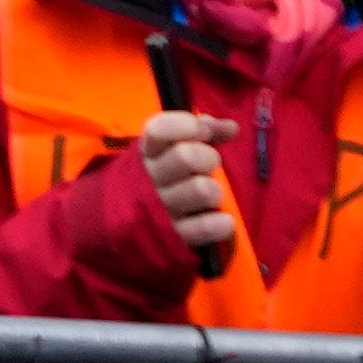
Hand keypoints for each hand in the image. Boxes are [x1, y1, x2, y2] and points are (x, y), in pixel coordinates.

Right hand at [126, 102, 244, 272]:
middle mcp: (151, 178)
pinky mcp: (175, 236)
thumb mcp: (175, 149)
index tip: (204, 132)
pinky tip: (222, 221)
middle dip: (208, 157)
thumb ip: (204, 132)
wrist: (130, 222)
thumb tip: (232, 127)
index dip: (188, 126)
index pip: (159, 130)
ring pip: (201, 190)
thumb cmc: (164, 176)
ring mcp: (161, 208)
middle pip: (185, 156)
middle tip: (209, 165)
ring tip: (210, 196)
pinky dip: (218, 224)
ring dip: (213, 190)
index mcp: (149, 152)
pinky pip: (203, 229)